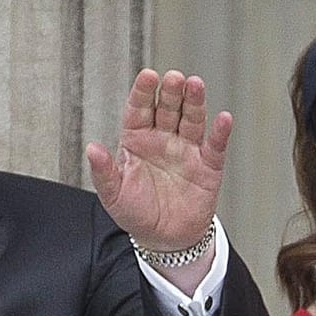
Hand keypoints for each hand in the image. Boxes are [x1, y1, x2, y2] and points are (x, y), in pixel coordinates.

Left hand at [85, 69, 232, 252]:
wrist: (164, 239)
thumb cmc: (137, 213)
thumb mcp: (113, 195)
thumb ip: (104, 171)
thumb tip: (92, 149)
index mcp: (137, 140)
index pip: (139, 109)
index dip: (143, 92)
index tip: (148, 76)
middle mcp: (163, 139)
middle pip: (168, 108)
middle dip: (171, 92)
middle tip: (174, 78)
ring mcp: (186, 150)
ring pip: (192, 119)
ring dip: (195, 102)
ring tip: (196, 85)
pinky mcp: (208, 166)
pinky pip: (214, 146)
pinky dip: (220, 132)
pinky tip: (223, 118)